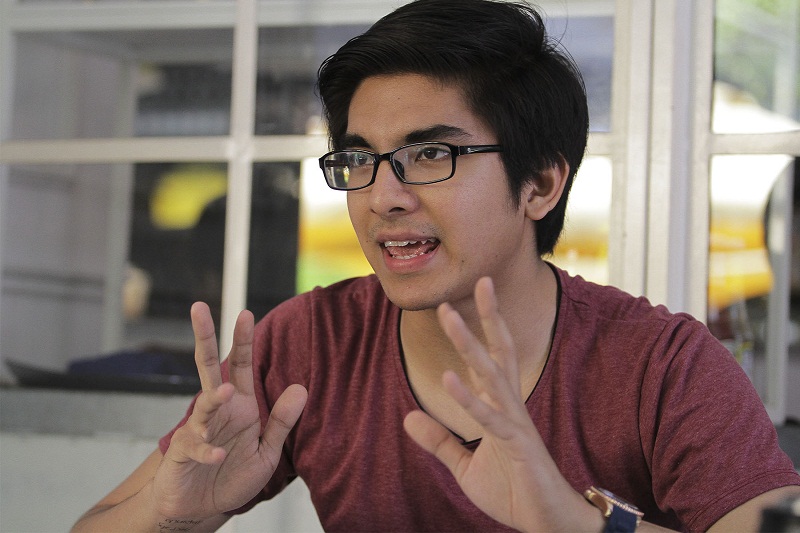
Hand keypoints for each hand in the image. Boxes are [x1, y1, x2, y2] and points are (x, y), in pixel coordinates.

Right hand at [152, 302, 306, 520]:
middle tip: (199, 308)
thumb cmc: (231, 477)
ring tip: (226, 392)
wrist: (200, 509)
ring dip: (214, 399)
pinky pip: (194, 446)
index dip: (243, 341)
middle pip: (208, 367)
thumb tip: (300, 388)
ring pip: (202, 404)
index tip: (245, 313)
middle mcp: (218, 410)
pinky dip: (207, 451)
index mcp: (240, 405)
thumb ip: (281, 422)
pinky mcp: (182, 453)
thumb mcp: (266, 452)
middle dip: (204, 337)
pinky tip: (217, 456)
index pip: (241, 366)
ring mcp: (198, 429)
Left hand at [403, 277, 598, 532]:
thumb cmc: (515, 491)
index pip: (489, 359)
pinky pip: (490, 419)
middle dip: (486, 316)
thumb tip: (408, 418)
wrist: (547, 524)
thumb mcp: (465, 467)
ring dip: (469, 343)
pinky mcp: (518, 446)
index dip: (475, 329)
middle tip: (478, 280)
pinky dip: (468, 399)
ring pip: (492, 374)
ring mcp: (516, 424)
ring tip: (449, 315)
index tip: (455, 302)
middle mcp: (510, 407)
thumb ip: (440, 441)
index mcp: (501, 408)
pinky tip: (448, 378)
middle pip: (498, 352)